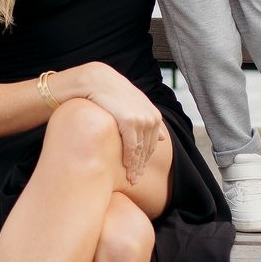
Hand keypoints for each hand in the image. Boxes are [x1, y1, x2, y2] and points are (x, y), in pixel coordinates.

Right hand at [75, 63, 167, 184]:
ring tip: (130, 179)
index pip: (152, 145)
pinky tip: (124, 167)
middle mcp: (151, 118)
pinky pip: (131, 147)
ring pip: (139, 151)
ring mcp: (141, 120)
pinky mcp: (130, 122)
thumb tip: (163, 138)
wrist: (97, 81)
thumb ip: (148, 121)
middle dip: (141, 167)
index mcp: (154, 116)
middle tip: (135, 180)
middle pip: (147, 150)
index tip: (139, 172)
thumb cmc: (112, 93)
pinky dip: (128, 159)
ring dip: (135, 167)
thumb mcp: (134, 105)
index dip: (146, 160)